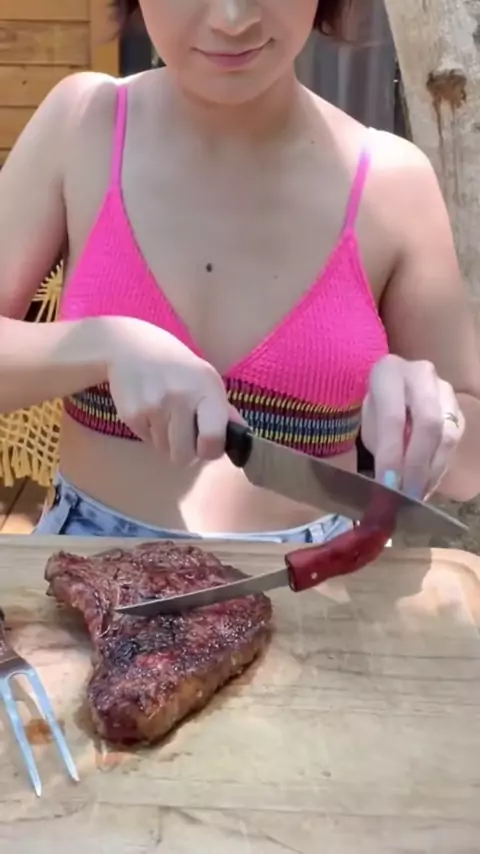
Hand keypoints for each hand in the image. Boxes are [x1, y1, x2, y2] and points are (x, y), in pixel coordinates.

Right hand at [104, 316, 230, 464]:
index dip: (211, 451)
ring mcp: (154, 407)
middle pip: (184, 455)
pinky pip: (146, 441)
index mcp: (206, 390)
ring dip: (167, 440)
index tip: (207, 446)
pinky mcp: (131, 414)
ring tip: (165, 415)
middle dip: (186, 451)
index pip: (212, 439)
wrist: (131, 346)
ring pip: (164, 450)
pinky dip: (150, 432)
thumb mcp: (206, 379)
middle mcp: (181, 398)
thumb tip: (242, 438)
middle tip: (185, 435)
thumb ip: (224, 411)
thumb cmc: (176, 365)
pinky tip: (150, 410)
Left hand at [361, 354, 463, 498]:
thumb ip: (380, 446)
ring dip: (431, 471)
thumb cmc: (375, 406)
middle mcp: (422, 375)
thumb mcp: (367, 421)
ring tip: (416, 496)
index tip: (387, 485)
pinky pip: (455, 442)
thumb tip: (390, 484)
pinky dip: (440, 467)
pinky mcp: (459, 408)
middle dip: (417, 465)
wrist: (393, 386)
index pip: (393, 418)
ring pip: (447, 435)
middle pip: (428, 424)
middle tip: (407, 495)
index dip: (392, 455)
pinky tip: (426, 485)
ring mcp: (445, 390)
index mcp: (389, 372)